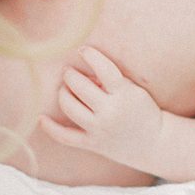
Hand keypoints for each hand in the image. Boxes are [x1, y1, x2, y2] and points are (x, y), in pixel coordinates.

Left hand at [39, 47, 163, 168]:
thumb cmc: (142, 111)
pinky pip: (66, 137)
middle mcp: (109, 112)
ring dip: (63, 93)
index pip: (105, 70)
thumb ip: (111, 80)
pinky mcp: (92, 143)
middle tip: (70, 72)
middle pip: (80, 87)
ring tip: (65, 88)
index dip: (91, 56)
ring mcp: (99, 129)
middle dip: (71, 75)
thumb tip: (84, 71)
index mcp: (124, 95)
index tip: (84, 50)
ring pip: (70, 107)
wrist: (153, 143)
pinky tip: (41, 117)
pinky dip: (51, 128)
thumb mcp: (133, 90)